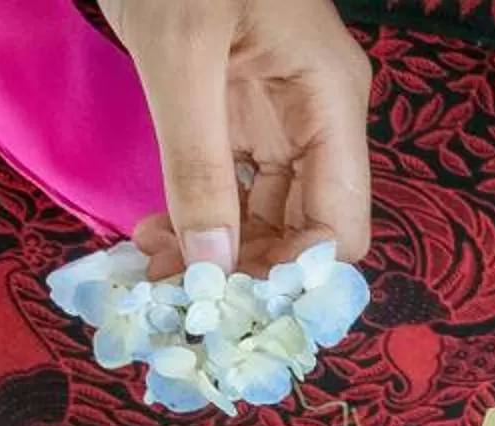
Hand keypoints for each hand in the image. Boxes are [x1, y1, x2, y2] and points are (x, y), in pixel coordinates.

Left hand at [101, 0, 373, 273]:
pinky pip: (228, 185)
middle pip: (303, 229)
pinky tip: (156, 236)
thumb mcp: (181, 55)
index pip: (340, 225)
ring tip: (155, 269)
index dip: (292, 276)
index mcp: (330, 102)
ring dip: (215, 252)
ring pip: (264, 215)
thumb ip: (197, 162)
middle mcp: (316, 119)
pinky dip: (196, 217)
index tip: (229, 302)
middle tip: (178, 295)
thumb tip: (211, 266)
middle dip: (246, 271)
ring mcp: (277, 117)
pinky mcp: (236, 111)